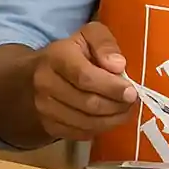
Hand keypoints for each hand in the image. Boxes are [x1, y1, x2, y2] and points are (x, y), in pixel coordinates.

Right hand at [32, 21, 138, 140]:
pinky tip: (109, 117)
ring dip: (112, 119)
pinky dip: (100, 128)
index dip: (111, 87)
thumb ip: (104, 44)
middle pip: (88, 103)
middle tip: (132, 101)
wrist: (36, 75)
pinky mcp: (49, 126)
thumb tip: (118, 65)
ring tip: (125, 109)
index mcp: (56, 57)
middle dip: (116, 105)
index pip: (85, 77)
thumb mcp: (88, 35)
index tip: (131, 91)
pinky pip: (81, 133)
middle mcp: (46, 84)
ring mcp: (44, 108)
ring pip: (86, 122)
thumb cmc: (71, 52)